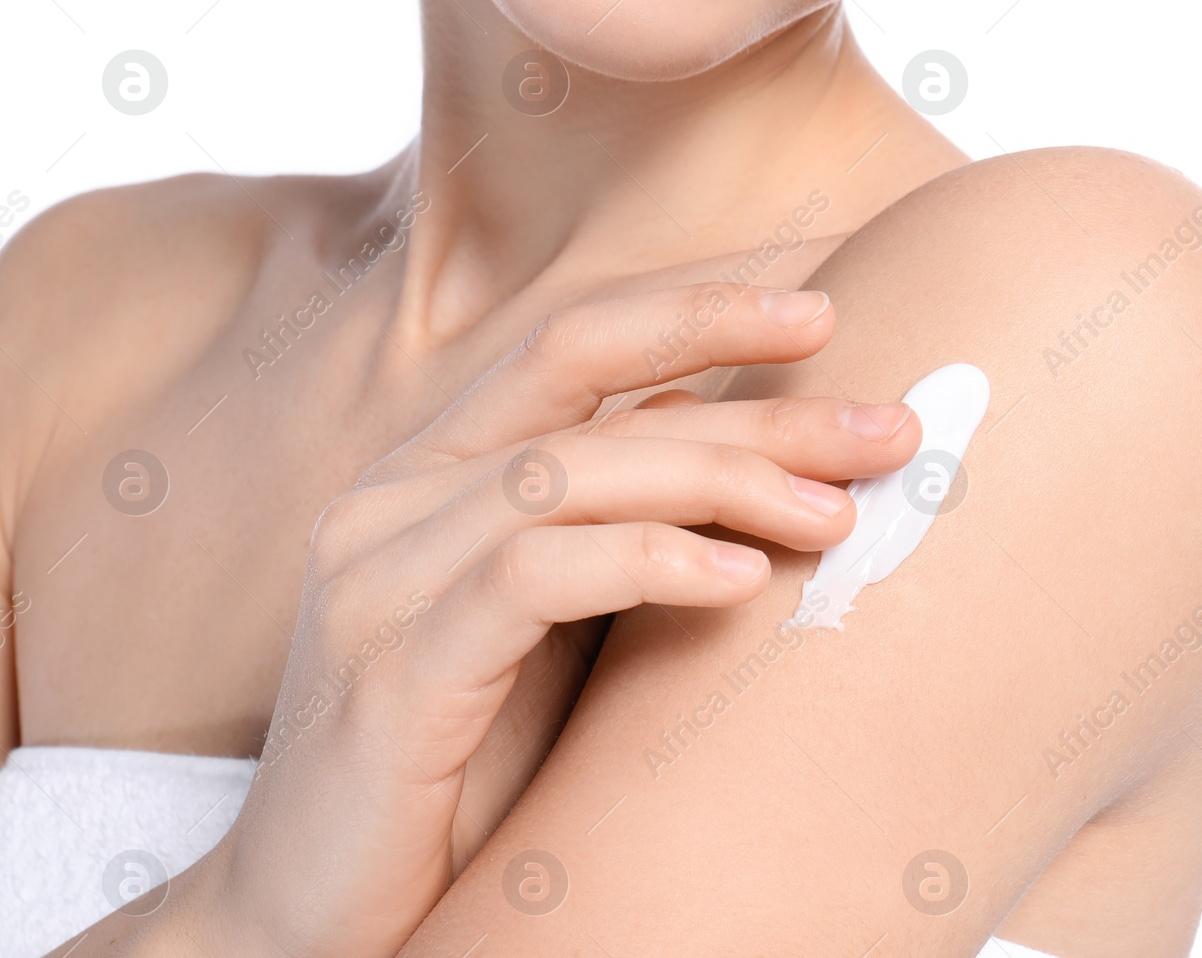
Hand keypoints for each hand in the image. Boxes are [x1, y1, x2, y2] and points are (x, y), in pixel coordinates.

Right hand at [187, 285, 919, 957]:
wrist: (315, 920)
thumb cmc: (460, 767)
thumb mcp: (551, 626)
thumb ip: (613, 527)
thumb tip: (740, 444)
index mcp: (433, 468)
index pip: (576, 340)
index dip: (700, 309)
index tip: (825, 305)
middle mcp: (393, 495)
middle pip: (588, 387)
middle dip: (749, 396)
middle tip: (886, 424)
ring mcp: (376, 572)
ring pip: (569, 470)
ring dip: (723, 478)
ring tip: (840, 511)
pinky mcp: (388, 667)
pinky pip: (532, 575)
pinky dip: (647, 559)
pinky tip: (741, 578)